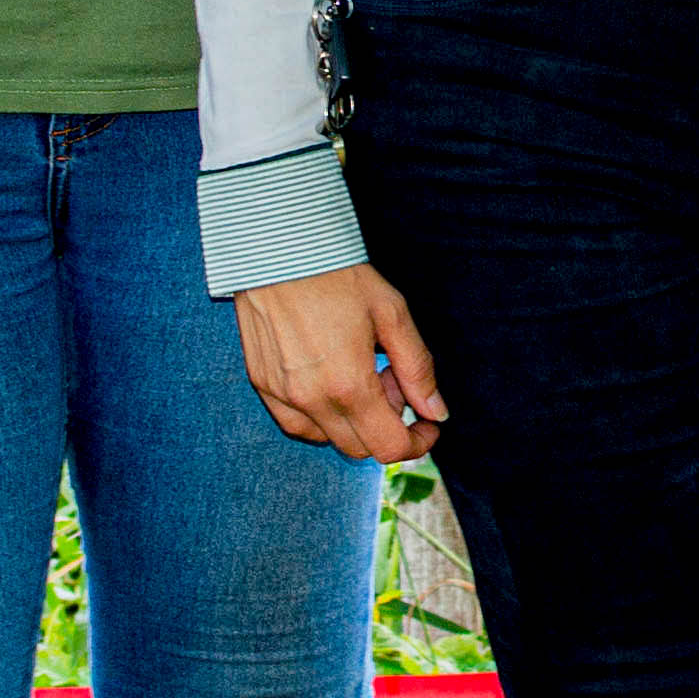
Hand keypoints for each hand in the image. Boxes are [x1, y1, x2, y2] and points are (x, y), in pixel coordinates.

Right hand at [235, 264, 451, 462]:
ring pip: (327, 438)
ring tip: (357, 373)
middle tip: (390, 379)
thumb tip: (436, 411)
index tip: (427, 422)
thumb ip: (418, 369)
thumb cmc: (337, 275)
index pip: (389, 447)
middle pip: (360, 449)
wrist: (278, 249)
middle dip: (386, 425)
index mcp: (349, 386)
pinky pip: (296, 422)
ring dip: (352, 421)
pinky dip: (320, 415)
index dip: (417, 442)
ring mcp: (281, 395)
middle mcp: (311, 400)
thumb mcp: (392, 315)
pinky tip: (329, 378)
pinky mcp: (262, 384)